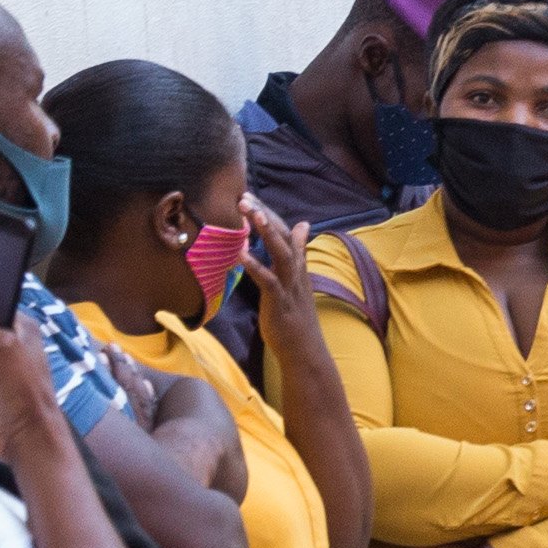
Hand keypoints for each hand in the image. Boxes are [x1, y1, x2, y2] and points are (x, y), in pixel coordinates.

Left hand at [241, 198, 323, 349]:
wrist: (305, 350)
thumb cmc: (296, 316)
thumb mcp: (297, 278)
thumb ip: (297, 251)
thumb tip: (302, 224)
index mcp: (297, 265)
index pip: (285, 232)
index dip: (268, 214)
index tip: (250, 197)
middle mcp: (296, 272)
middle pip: (283, 237)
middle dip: (265, 216)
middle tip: (245, 197)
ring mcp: (289, 287)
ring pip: (281, 253)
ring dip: (266, 232)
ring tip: (251, 214)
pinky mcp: (280, 303)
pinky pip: (268, 282)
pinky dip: (256, 267)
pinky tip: (242, 254)